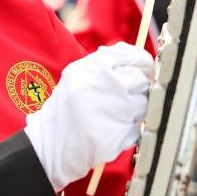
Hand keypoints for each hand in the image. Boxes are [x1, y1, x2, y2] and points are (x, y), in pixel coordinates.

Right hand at [25, 43, 152, 191]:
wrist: (52, 140)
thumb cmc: (66, 106)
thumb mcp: (77, 74)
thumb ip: (104, 61)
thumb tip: (131, 55)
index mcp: (96, 67)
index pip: (134, 57)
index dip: (142, 65)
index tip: (142, 71)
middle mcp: (109, 85)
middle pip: (142, 81)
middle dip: (137, 89)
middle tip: (124, 98)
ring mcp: (118, 110)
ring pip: (144, 105)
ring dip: (134, 110)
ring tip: (114, 115)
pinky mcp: (122, 134)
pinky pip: (138, 127)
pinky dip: (128, 129)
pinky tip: (111, 129)